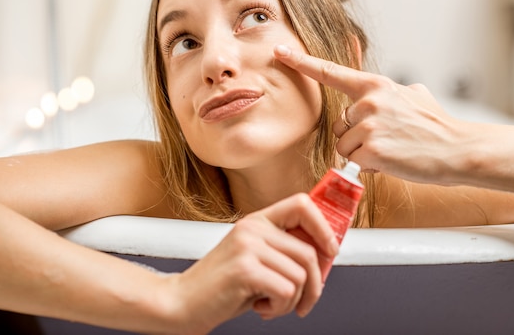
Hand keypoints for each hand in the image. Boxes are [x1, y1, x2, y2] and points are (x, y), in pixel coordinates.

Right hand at [169, 194, 337, 333]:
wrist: (182, 302)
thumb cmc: (221, 285)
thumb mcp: (254, 259)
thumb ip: (283, 252)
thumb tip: (325, 254)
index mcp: (257, 221)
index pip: (302, 204)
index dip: (324, 227)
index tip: (330, 250)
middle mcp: (253, 228)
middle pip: (309, 252)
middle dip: (314, 285)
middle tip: (303, 301)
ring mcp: (248, 247)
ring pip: (301, 275)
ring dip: (294, 301)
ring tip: (272, 304)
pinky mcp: (245, 269)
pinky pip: (287, 291)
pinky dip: (280, 309)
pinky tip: (261, 308)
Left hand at [274, 44, 469, 184]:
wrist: (459, 149)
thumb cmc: (436, 126)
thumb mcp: (415, 95)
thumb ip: (392, 92)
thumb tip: (396, 89)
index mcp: (375, 85)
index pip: (330, 72)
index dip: (301, 62)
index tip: (279, 52)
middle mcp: (368, 102)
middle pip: (339, 125)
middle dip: (356, 135)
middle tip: (387, 138)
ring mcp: (369, 125)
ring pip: (344, 145)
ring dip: (362, 152)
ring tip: (391, 149)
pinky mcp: (371, 150)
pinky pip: (354, 161)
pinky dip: (370, 165)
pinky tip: (392, 160)